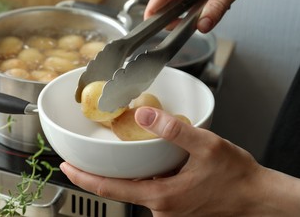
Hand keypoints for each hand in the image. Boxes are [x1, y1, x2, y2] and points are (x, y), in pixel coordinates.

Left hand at [61, 107, 299, 215]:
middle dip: (96, 175)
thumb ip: (173, 130)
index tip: (66, 167)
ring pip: (132, 190)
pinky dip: (136, 176)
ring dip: (117, 174)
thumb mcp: (206, 146)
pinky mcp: (174, 205)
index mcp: (161, 196)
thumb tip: (145, 115)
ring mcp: (167, 209)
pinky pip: (147, 190)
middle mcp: (160, 207)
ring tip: (104, 157)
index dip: (84, 178)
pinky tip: (138, 162)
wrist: (255, 196)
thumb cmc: (235, 177)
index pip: (110, 189)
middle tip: (78, 159)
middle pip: (117, 190)